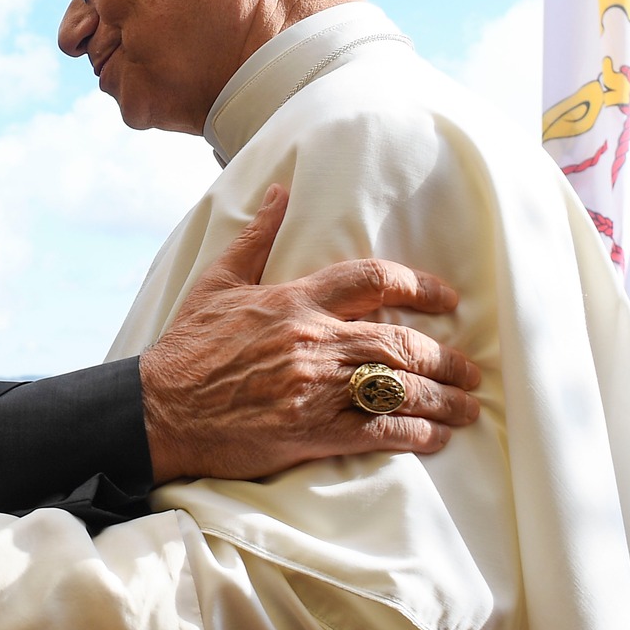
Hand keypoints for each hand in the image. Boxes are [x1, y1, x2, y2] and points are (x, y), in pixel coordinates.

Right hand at [141, 183, 483, 483]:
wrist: (158, 410)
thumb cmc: (187, 347)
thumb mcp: (217, 282)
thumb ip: (256, 238)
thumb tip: (278, 192)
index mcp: (295, 300)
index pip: (373, 278)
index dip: (420, 285)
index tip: (447, 299)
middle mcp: (314, 341)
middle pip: (401, 341)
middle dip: (446, 356)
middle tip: (471, 369)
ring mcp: (316, 389)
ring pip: (400, 388)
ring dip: (443, 399)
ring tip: (468, 407)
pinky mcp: (311, 433)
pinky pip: (379, 432)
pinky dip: (416, 435)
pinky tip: (436, 438)